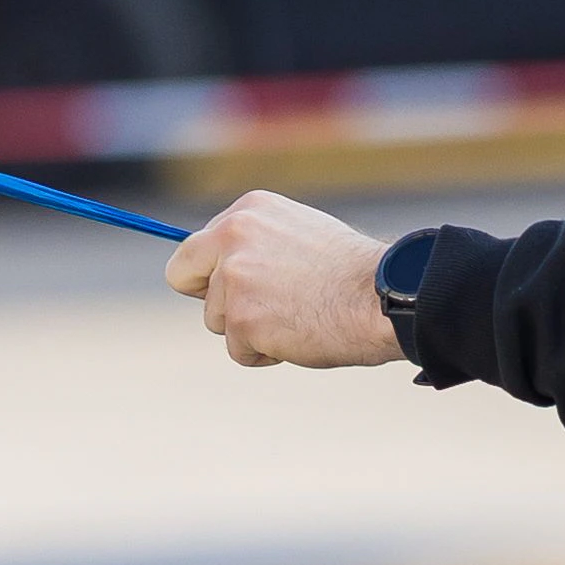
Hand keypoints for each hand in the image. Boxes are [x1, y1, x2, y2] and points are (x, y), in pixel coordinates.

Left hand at [163, 190, 401, 368]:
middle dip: (211, 298)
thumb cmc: (352, 272)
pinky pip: (238, 351)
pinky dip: (264, 354)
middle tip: (251, 310)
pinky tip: (299, 336)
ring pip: (217, 320)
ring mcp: (234, 277)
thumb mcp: (297, 236)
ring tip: (297, 318)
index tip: (229, 286)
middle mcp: (232, 236)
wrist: (382, 296)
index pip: (193, 246)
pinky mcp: (241, 318)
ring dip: (249, 329)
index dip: (209, 273)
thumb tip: (222, 271)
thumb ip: (256, 246)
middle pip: (182, 277)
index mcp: (247, 211)